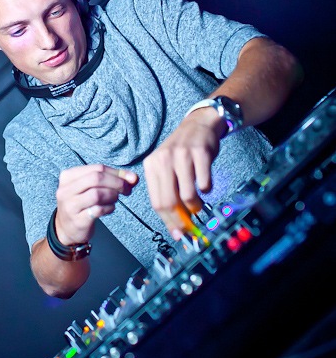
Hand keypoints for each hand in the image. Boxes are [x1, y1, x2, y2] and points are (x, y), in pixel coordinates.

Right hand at [55, 164, 138, 244]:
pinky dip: (109, 208)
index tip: (131, 179)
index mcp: (68, 176)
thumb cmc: (82, 203)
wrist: (66, 228)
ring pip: (97, 194)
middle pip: (96, 178)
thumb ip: (112, 179)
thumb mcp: (91, 187)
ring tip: (115, 199)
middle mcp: (65, 189)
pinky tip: (109, 209)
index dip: (117, 173)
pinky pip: (98, 210)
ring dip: (112, 196)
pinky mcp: (77, 220)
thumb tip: (134, 178)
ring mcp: (70, 205)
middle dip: (117, 183)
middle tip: (127, 190)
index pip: (97, 168)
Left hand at [143, 108, 225, 237]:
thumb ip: (168, 192)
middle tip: (190, 227)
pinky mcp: (200, 153)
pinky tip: (205, 184)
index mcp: (151, 165)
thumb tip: (176, 224)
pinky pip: (204, 184)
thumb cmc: (182, 151)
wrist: (199, 125)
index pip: (156, 201)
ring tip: (198, 204)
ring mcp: (182, 156)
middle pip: (168, 201)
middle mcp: (163, 160)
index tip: (177, 233)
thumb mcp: (167, 167)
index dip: (168, 221)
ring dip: (195, 206)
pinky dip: (207, 190)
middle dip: (180, 220)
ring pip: (187, 195)